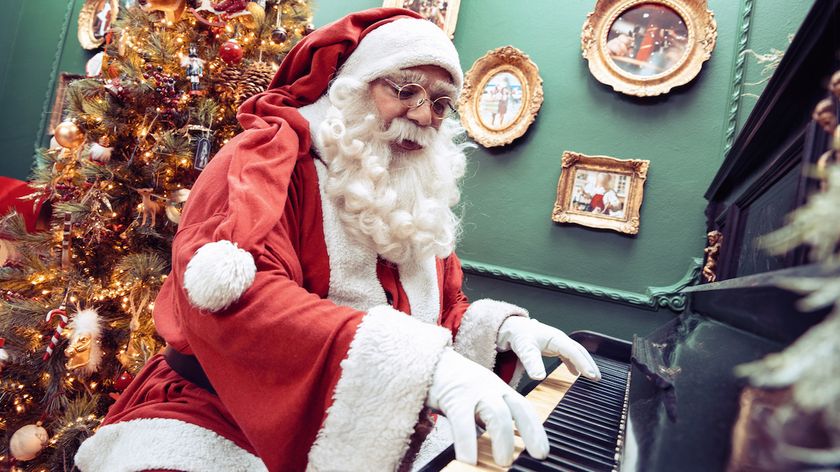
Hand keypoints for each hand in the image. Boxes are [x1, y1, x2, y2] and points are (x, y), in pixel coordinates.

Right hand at [427, 348, 548, 466]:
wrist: (428, 361)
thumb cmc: (452, 384)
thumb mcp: (478, 397)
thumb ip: (488, 417)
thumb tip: (499, 443)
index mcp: (499, 388)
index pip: (524, 408)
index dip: (536, 430)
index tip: (542, 451)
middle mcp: (490, 387)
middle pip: (517, 409)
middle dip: (530, 434)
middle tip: (534, 457)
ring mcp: (473, 391)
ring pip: (497, 415)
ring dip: (503, 441)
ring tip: (504, 463)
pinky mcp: (453, 398)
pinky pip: (463, 424)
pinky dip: (468, 444)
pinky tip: (469, 460)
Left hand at [497, 317, 600, 381]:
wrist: (513, 328)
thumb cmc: (519, 335)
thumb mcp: (525, 349)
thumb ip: (532, 363)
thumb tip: (539, 377)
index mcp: (555, 338)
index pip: (573, 351)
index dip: (583, 363)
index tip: (590, 375)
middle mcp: (559, 339)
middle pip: (579, 351)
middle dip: (589, 364)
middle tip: (597, 378)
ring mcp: (558, 343)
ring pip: (576, 353)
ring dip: (584, 364)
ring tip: (592, 377)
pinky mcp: (554, 347)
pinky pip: (568, 355)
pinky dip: (574, 364)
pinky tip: (575, 373)